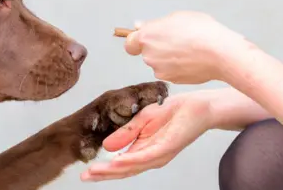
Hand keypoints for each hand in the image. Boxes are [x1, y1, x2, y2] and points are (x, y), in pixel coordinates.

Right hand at [80, 91, 212, 181]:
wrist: (197, 105)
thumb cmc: (173, 112)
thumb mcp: (142, 119)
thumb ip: (125, 133)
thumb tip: (106, 147)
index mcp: (144, 150)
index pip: (121, 164)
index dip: (103, 169)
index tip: (86, 172)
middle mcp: (151, 157)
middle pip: (124, 170)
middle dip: (103, 174)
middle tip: (84, 177)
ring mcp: (159, 154)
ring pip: (132, 166)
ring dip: (112, 170)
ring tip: (95, 172)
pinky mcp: (167, 147)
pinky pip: (146, 156)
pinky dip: (130, 160)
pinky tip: (116, 161)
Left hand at [125, 11, 248, 83]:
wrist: (221, 54)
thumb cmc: (201, 31)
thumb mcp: (177, 17)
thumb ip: (155, 24)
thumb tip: (140, 27)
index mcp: (146, 37)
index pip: (129, 44)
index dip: (136, 41)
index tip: (146, 38)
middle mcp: (149, 56)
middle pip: (147, 53)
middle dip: (158, 47)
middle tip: (177, 40)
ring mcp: (160, 70)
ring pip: (160, 63)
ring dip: (169, 58)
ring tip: (188, 49)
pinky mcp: (172, 80)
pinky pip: (171, 72)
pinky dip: (178, 67)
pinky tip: (192, 60)